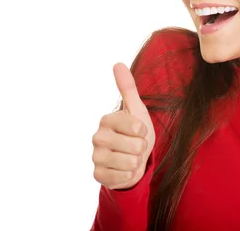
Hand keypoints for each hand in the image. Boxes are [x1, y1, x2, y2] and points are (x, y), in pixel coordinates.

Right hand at [92, 63, 155, 189]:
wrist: (132, 160)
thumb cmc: (135, 133)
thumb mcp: (136, 110)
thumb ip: (128, 88)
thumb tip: (117, 64)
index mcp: (107, 119)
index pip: (137, 126)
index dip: (144, 131)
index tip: (138, 131)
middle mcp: (97, 137)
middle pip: (136, 146)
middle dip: (141, 148)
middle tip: (134, 146)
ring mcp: (96, 157)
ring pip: (130, 162)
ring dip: (136, 161)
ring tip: (130, 157)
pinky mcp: (98, 175)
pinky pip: (124, 176)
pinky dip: (129, 174)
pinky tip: (123, 169)